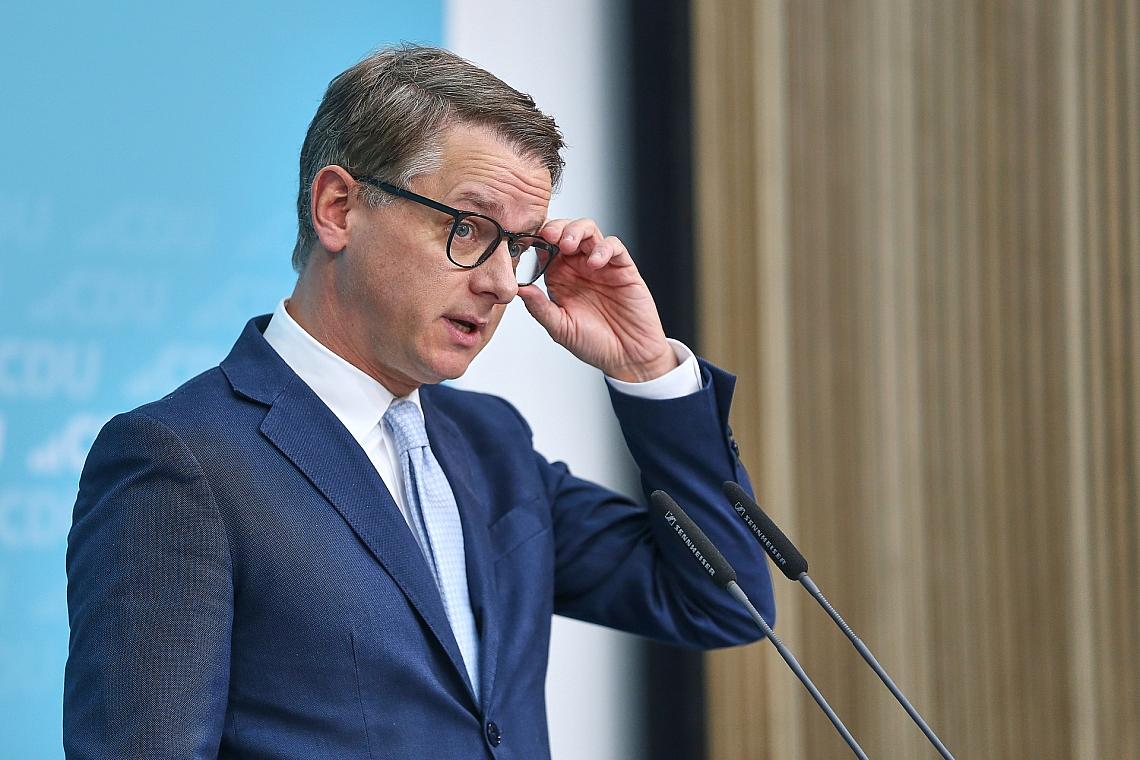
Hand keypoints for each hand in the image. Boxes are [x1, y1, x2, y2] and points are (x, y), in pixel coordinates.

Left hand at [516, 217, 676, 381]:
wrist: (628, 357)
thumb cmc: (595, 344)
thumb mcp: (560, 328)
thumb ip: (539, 308)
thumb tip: (517, 289)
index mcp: (560, 278)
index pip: (545, 247)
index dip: (535, 239)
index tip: (526, 240)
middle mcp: (579, 267)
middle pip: (565, 231)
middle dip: (556, 227)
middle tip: (549, 236)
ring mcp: (601, 265)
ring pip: (589, 230)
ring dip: (577, 231)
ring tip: (570, 245)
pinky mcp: (623, 268)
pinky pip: (614, 246)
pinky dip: (603, 248)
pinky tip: (595, 263)